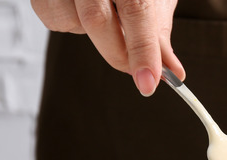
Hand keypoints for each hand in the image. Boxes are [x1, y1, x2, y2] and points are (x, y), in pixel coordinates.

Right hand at [31, 0, 184, 95]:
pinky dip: (72, 25)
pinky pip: (54, 19)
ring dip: (95, 35)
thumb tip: (172, 71)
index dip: (142, 49)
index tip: (148, 83)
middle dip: (119, 54)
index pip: (135, 9)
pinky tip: (83, 9)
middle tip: (138, 71)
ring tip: (108, 16)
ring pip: (72, 21)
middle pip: (97, 19)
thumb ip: (157, 32)